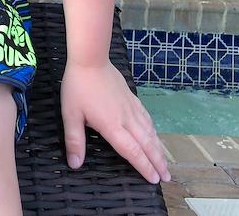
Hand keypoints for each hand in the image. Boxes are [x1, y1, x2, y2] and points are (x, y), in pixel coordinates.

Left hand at [61, 59, 169, 184]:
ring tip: (165, 161)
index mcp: (112, 126)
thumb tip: (75, 164)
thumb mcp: (70, 114)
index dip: (144, 167)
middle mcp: (126, 118)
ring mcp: (130, 106)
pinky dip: (153, 129)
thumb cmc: (78, 87)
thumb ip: (75, 140)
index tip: (154, 180)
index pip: (132, 151)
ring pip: (149, 131)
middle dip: (157, 162)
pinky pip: (146, 117)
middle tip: (167, 177)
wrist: (90, 59)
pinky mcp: (131, 96)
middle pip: (146, 144)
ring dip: (158, 147)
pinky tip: (154, 133)